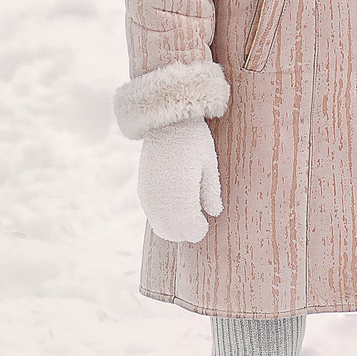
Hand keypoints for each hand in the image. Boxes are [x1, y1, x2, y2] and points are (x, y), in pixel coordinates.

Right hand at [139, 118, 222, 243]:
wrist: (165, 123)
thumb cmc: (194, 140)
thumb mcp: (209, 163)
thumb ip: (211, 191)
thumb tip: (214, 213)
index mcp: (182, 193)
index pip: (189, 228)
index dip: (198, 230)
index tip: (205, 223)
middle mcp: (162, 198)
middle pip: (173, 232)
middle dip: (186, 231)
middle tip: (197, 221)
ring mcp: (149, 195)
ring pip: (159, 227)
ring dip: (173, 226)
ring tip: (186, 214)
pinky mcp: (142, 189)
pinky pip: (151, 215)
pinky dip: (162, 217)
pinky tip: (173, 206)